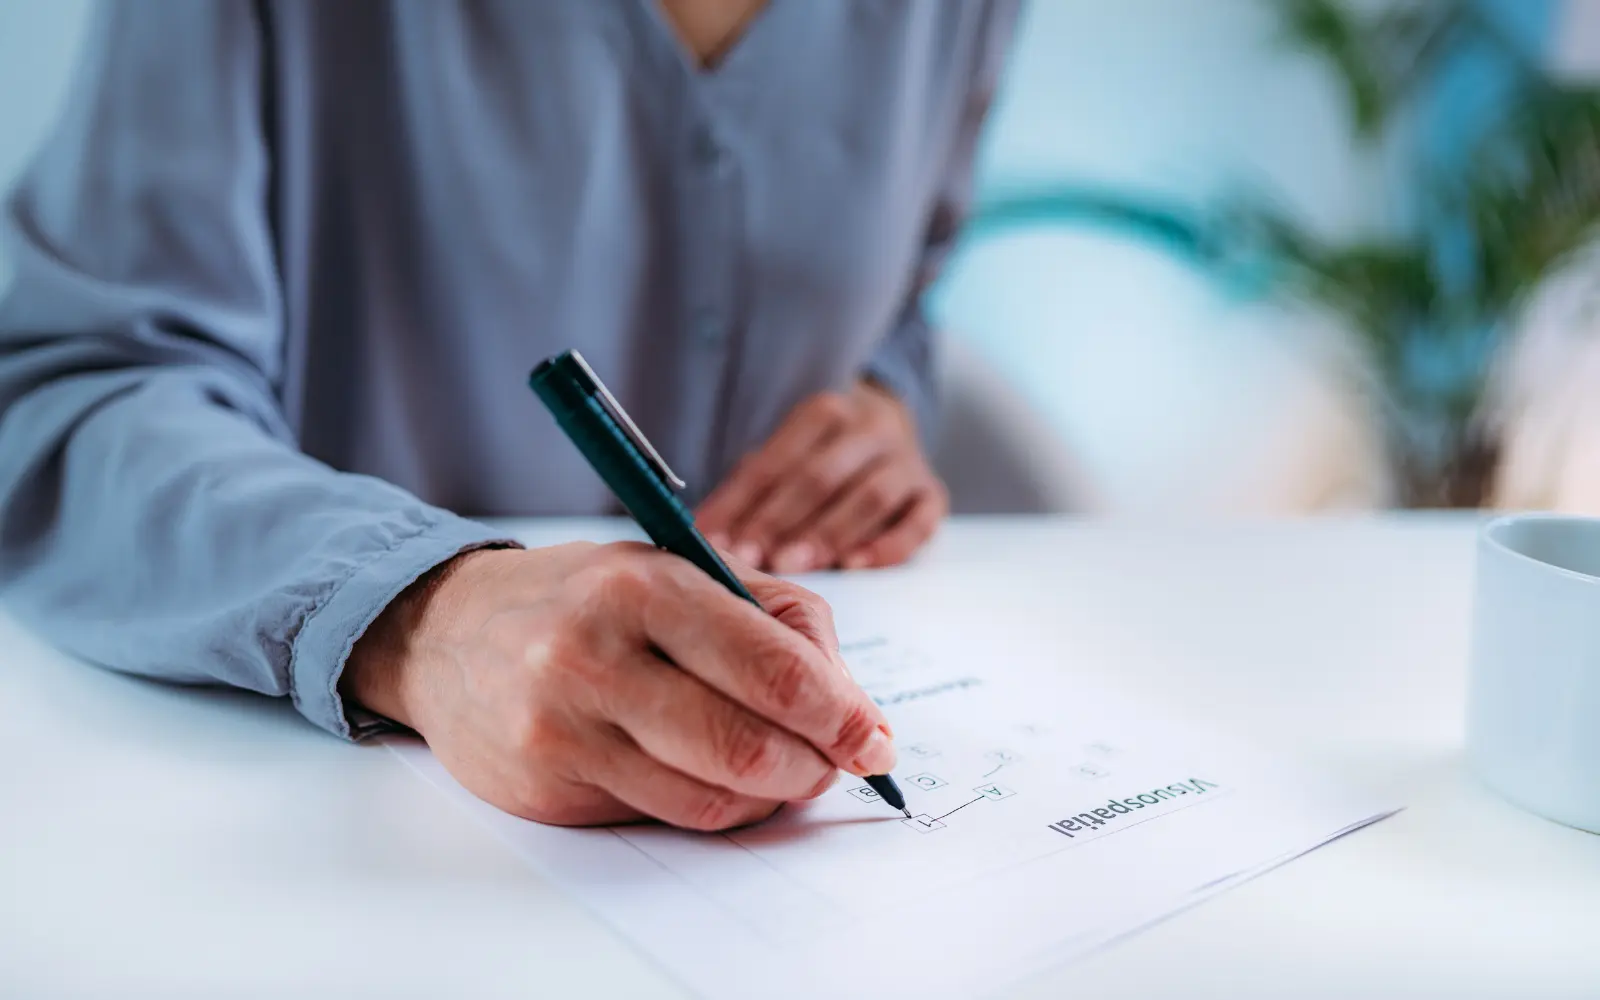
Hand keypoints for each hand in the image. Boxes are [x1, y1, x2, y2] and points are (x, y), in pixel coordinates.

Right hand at [342, 543, 896, 830]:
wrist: (447, 631)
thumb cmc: (584, 598)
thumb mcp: (675, 568)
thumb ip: (774, 619)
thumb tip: (851, 704)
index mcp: (642, 586)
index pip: (772, 667)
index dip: (842, 714)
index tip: (875, 738)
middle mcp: (595, 658)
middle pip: (748, 746)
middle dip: (816, 765)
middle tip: (837, 762)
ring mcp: (564, 729)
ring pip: (711, 797)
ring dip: (771, 794)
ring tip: (783, 768)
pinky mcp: (547, 787)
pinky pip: (664, 816)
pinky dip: (715, 806)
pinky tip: (719, 777)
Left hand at [696, 380, 947, 572]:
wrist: (890, 427)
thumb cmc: (821, 454)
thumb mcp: (785, 454)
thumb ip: (750, 490)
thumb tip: (704, 533)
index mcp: (825, 412)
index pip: (778, 460)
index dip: (744, 502)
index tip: (716, 539)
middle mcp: (870, 429)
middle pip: (821, 477)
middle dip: (782, 521)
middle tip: (754, 559)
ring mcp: (906, 461)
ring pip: (870, 496)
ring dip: (829, 533)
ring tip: (796, 566)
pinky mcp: (933, 493)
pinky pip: (919, 520)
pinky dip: (890, 544)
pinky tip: (857, 565)